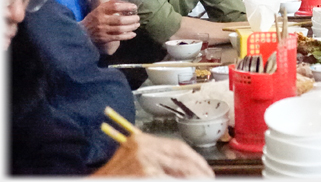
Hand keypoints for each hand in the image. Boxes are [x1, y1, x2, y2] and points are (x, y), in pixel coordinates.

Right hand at [80, 0, 139, 52]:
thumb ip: (111, 4)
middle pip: (120, 20)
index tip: (134, 7)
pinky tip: (133, 34)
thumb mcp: (100, 8)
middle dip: (131, 19)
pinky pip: (118, 37)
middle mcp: (102, 20)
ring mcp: (103, 30)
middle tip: (138, 18)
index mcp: (101, 10)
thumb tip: (126, 3)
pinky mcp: (104, 38)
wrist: (82, 32)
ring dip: (131, 27)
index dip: (126, 6)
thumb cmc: (94, 18)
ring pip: (120, 29)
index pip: (115, 7)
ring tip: (137, 25)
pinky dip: (127, 36)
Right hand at [93, 132, 213, 176]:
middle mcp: (141, 147)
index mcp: (138, 142)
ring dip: (194, 178)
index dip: (194, 160)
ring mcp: (144, 162)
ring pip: (181, 172)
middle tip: (210, 179)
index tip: (205, 171)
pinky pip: (171, 180)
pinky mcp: (146, 174)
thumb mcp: (132, 168)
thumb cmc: (109, 179)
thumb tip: (187, 172)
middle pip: (183, 157)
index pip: (177, 147)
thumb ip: (155, 166)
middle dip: (199, 172)